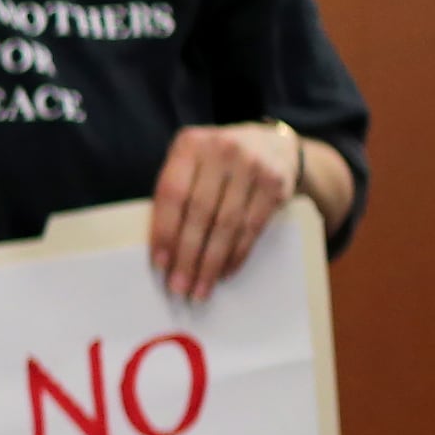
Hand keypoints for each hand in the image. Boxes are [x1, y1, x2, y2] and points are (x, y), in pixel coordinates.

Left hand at [149, 121, 298, 300]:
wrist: (272, 144)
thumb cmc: (217, 161)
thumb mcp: (192, 161)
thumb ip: (177, 190)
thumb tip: (160, 247)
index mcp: (190, 144)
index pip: (172, 193)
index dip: (164, 230)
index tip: (159, 264)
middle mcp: (222, 151)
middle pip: (200, 213)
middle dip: (187, 256)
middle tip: (178, 288)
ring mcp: (252, 166)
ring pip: (228, 225)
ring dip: (212, 263)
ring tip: (200, 289)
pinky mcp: (275, 184)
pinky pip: (253, 228)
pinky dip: (237, 255)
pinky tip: (224, 273)